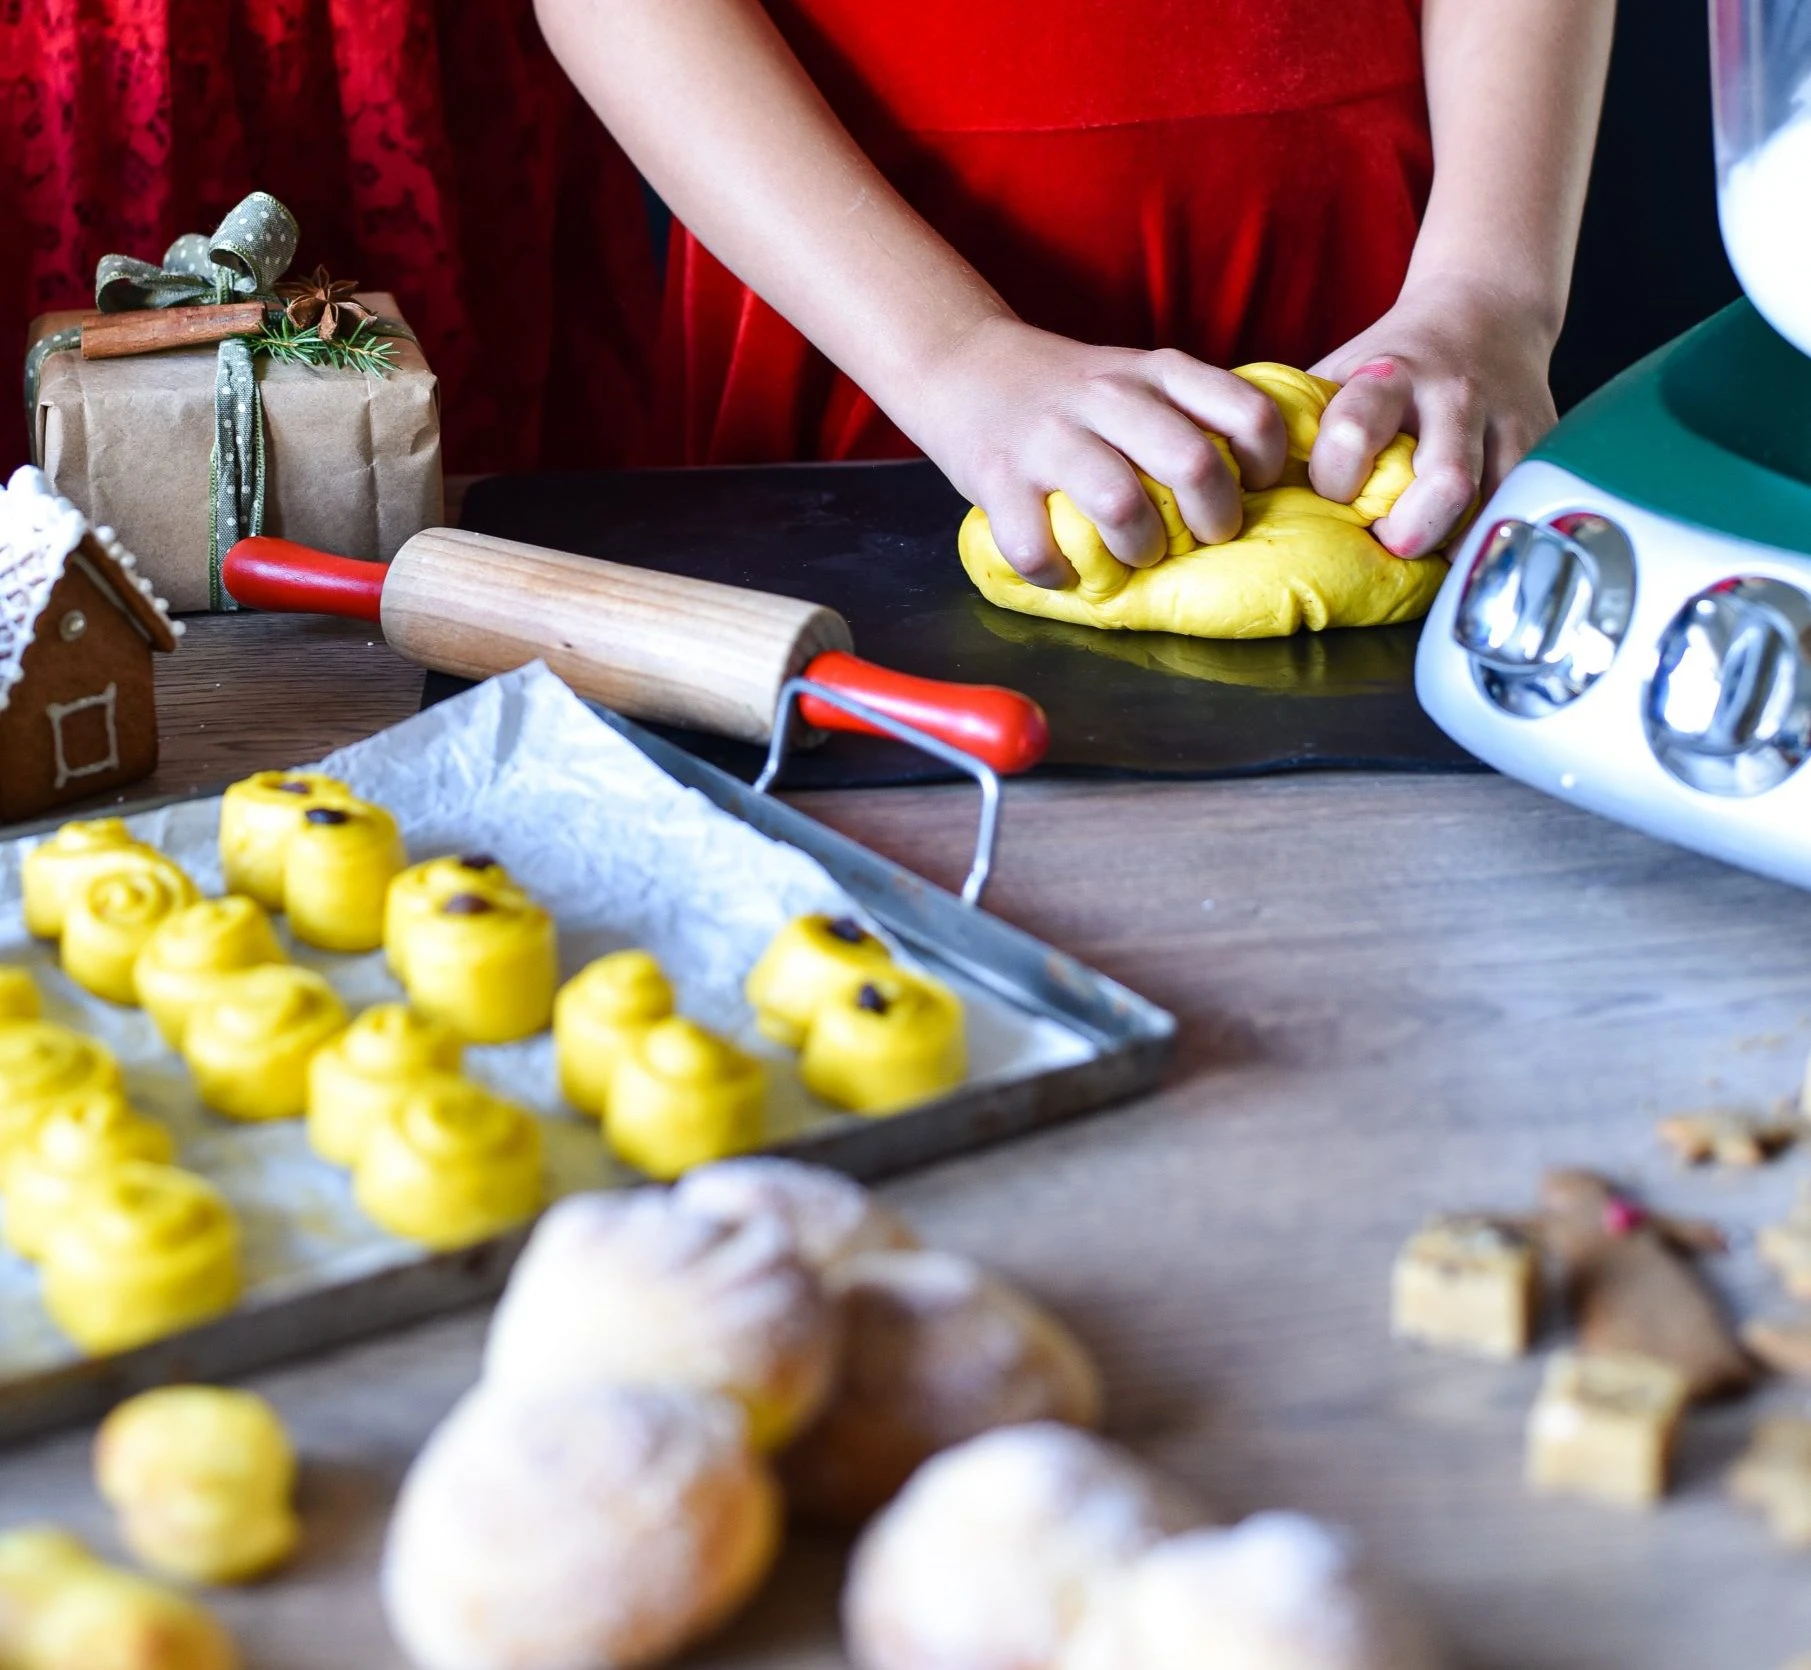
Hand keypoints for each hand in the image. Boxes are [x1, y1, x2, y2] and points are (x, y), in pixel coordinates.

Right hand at [904, 316, 1287, 586]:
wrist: (964, 366)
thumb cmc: (1069, 393)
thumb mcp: (1137, 378)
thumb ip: (1189, 412)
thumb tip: (1258, 480)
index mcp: (1155, 372)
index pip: (1246, 411)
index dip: (1266, 462)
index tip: (1251, 488)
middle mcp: (1107, 398)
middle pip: (1193, 462)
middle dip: (1212, 520)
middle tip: (1200, 538)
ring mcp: (1050, 438)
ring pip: (1121, 505)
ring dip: (1139, 549)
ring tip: (1134, 556)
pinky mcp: (998, 479)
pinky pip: (1037, 545)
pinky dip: (1057, 572)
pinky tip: (1063, 567)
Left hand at [1308, 276, 1560, 558]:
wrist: (1487, 311)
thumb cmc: (1392, 363)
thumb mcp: (1340, 373)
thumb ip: (1301, 425)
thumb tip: (1239, 484)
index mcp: (1389, 376)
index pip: (1354, 430)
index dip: (1335, 477)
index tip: (1334, 491)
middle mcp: (1454, 396)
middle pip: (1444, 484)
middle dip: (1410, 531)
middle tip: (1388, 538)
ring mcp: (1505, 421)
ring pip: (1492, 505)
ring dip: (1455, 542)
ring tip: (1429, 543)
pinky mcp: (1544, 442)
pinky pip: (1522, 508)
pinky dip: (1491, 535)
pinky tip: (1466, 536)